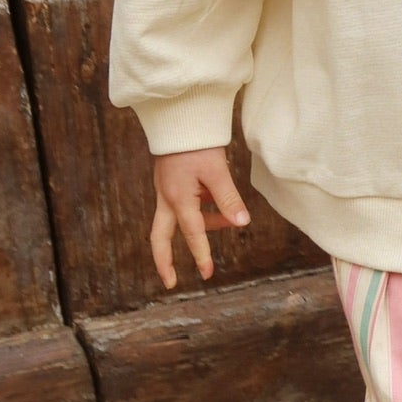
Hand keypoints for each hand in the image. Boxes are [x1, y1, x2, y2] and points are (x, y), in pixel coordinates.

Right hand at [150, 147, 250, 286]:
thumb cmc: (198, 143)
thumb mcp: (217, 171)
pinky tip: (217, 204)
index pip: (193, 233)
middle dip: (164, 261)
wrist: (180, 119)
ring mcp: (165, 191)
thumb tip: (242, 223)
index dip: (202, 255)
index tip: (207, 274)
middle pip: (160, 237)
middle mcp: (166, 198)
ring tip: (227, 220)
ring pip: (178, 221)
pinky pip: (182, 207)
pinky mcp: (169, 184)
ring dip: (201, 227)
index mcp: (178, 198)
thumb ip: (228, 198)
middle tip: (170, 282)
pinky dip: (200, 211)